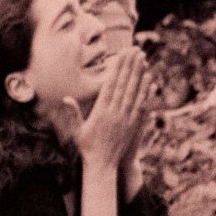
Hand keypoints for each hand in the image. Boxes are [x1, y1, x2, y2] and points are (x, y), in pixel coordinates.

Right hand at [74, 35, 148, 179]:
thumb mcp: (77, 130)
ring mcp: (126, 119)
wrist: (103, 166)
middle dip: (130, 65)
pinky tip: (150, 80)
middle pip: (124, 84)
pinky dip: (146, 92)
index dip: (117, 68)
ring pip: (134, 92)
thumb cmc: (87, 147)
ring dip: (139, 74)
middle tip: (135, 49)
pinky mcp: (134, 125)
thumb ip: (73, 113)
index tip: (121, 54)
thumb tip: (66, 98)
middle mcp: (115, 113)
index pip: (111, 84)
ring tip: (143, 59)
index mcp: (101, 111)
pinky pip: (141, 105)